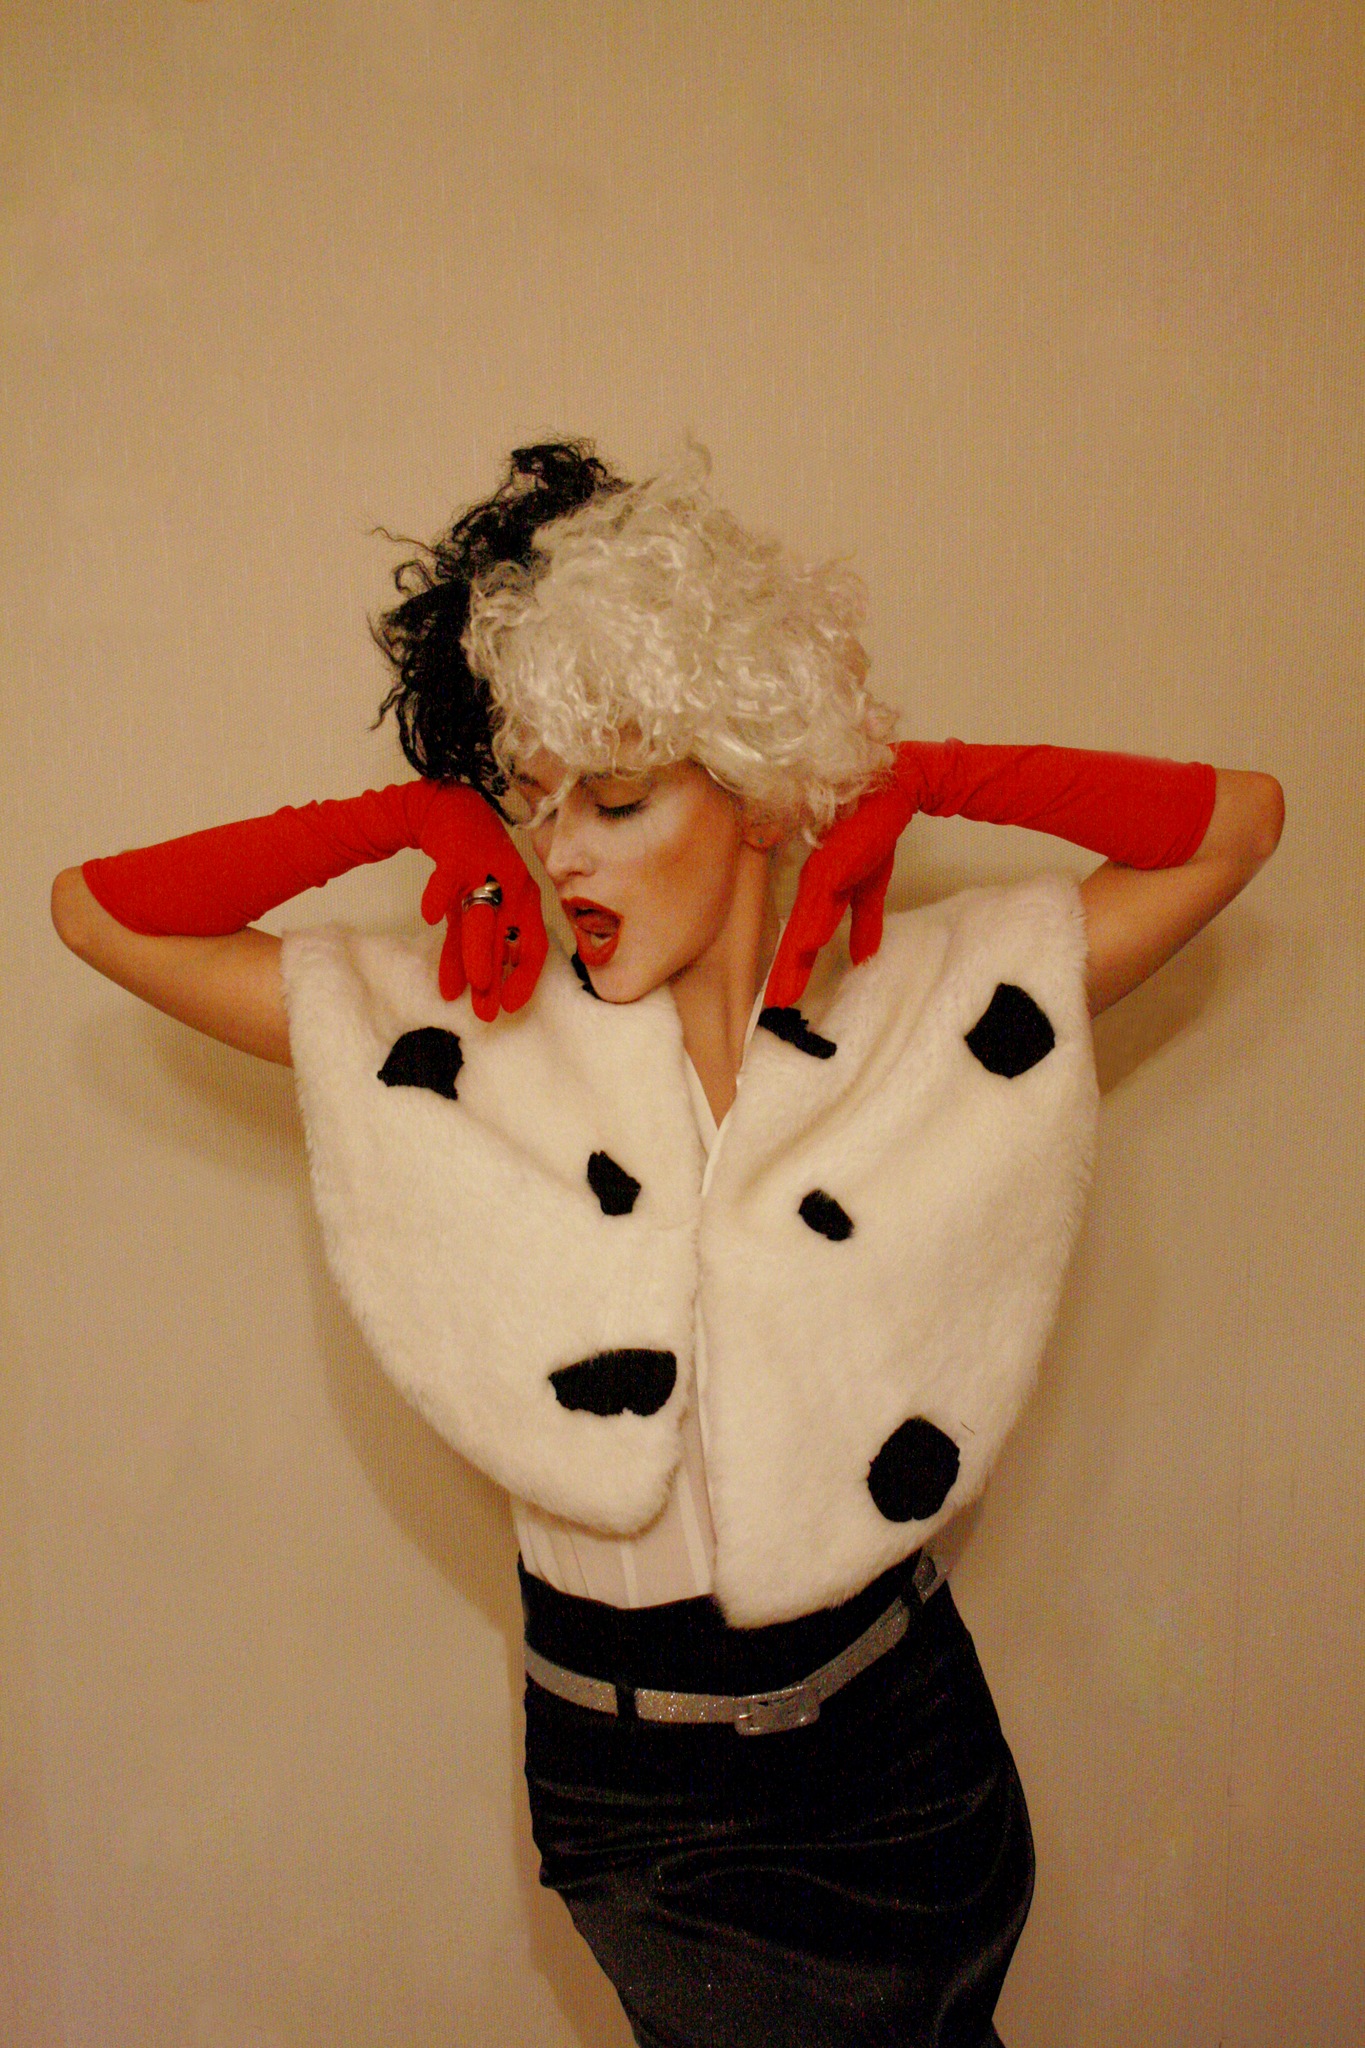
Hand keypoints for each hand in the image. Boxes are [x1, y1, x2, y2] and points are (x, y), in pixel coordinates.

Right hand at [413, 785, 548, 1018]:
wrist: (455, 810)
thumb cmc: (472, 866)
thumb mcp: (477, 907)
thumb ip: (473, 944)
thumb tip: (472, 986)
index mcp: (525, 902)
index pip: (533, 946)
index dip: (524, 977)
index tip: (509, 1007)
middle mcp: (513, 888)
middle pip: (505, 940)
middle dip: (495, 978)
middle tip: (485, 1015)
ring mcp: (486, 871)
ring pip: (482, 916)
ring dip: (477, 950)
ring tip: (469, 984)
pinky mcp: (458, 854)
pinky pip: (448, 878)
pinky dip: (438, 895)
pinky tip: (428, 916)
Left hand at [765, 776, 914, 1008]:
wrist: (894, 793)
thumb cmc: (873, 834)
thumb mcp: (870, 886)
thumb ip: (865, 923)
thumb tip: (865, 959)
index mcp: (819, 892)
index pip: (801, 937)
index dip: (791, 971)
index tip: (780, 1003)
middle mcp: (815, 885)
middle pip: (797, 937)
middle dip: (786, 974)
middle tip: (774, 1008)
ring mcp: (822, 873)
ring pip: (805, 923)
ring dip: (794, 957)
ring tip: (784, 990)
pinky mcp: (834, 860)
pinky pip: (822, 897)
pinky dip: (815, 920)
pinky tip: (809, 943)